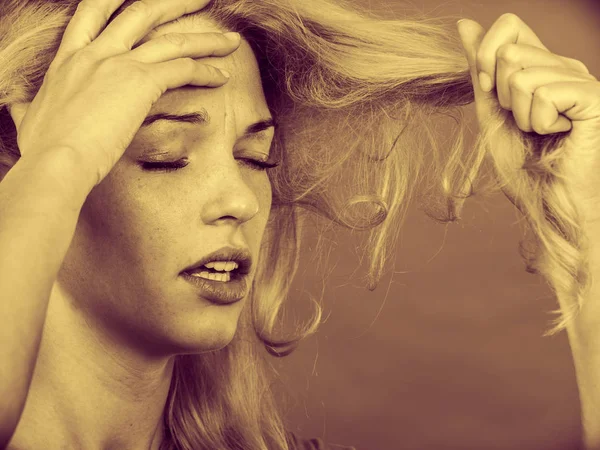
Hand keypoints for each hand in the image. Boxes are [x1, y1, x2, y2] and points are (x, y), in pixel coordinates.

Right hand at [8, 0, 239, 191]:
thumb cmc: (43, 150)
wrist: (54, 162)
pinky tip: (221, 76)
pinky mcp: (140, 82)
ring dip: (205, 38)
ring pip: (171, 39)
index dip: (120, 1)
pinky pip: (182, 68)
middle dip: (173, 3)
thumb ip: (26, 108)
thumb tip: (16, 107)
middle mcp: (95, 53)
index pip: (96, 14)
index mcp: (69, 59)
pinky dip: (205, 71)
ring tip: (229, 40)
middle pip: (140, 11)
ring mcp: (118, 64)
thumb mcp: (29, 120)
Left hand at [457, 13, 599, 226]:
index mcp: (541, 66)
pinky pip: (544, 93)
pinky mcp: (594, 98)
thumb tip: (465, 24)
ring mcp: (582, 80)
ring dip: (521, 116)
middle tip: (524, 123)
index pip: (509, 25)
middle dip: (502, 97)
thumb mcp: (491, 112)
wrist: (548, 203)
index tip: (488, 90)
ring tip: (542, 133)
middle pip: (509, 53)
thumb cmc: (524, 165)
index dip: (485, 55)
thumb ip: (480, 69)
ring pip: (522, 77)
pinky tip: (558, 134)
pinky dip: (539, 122)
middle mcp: (564, 66)